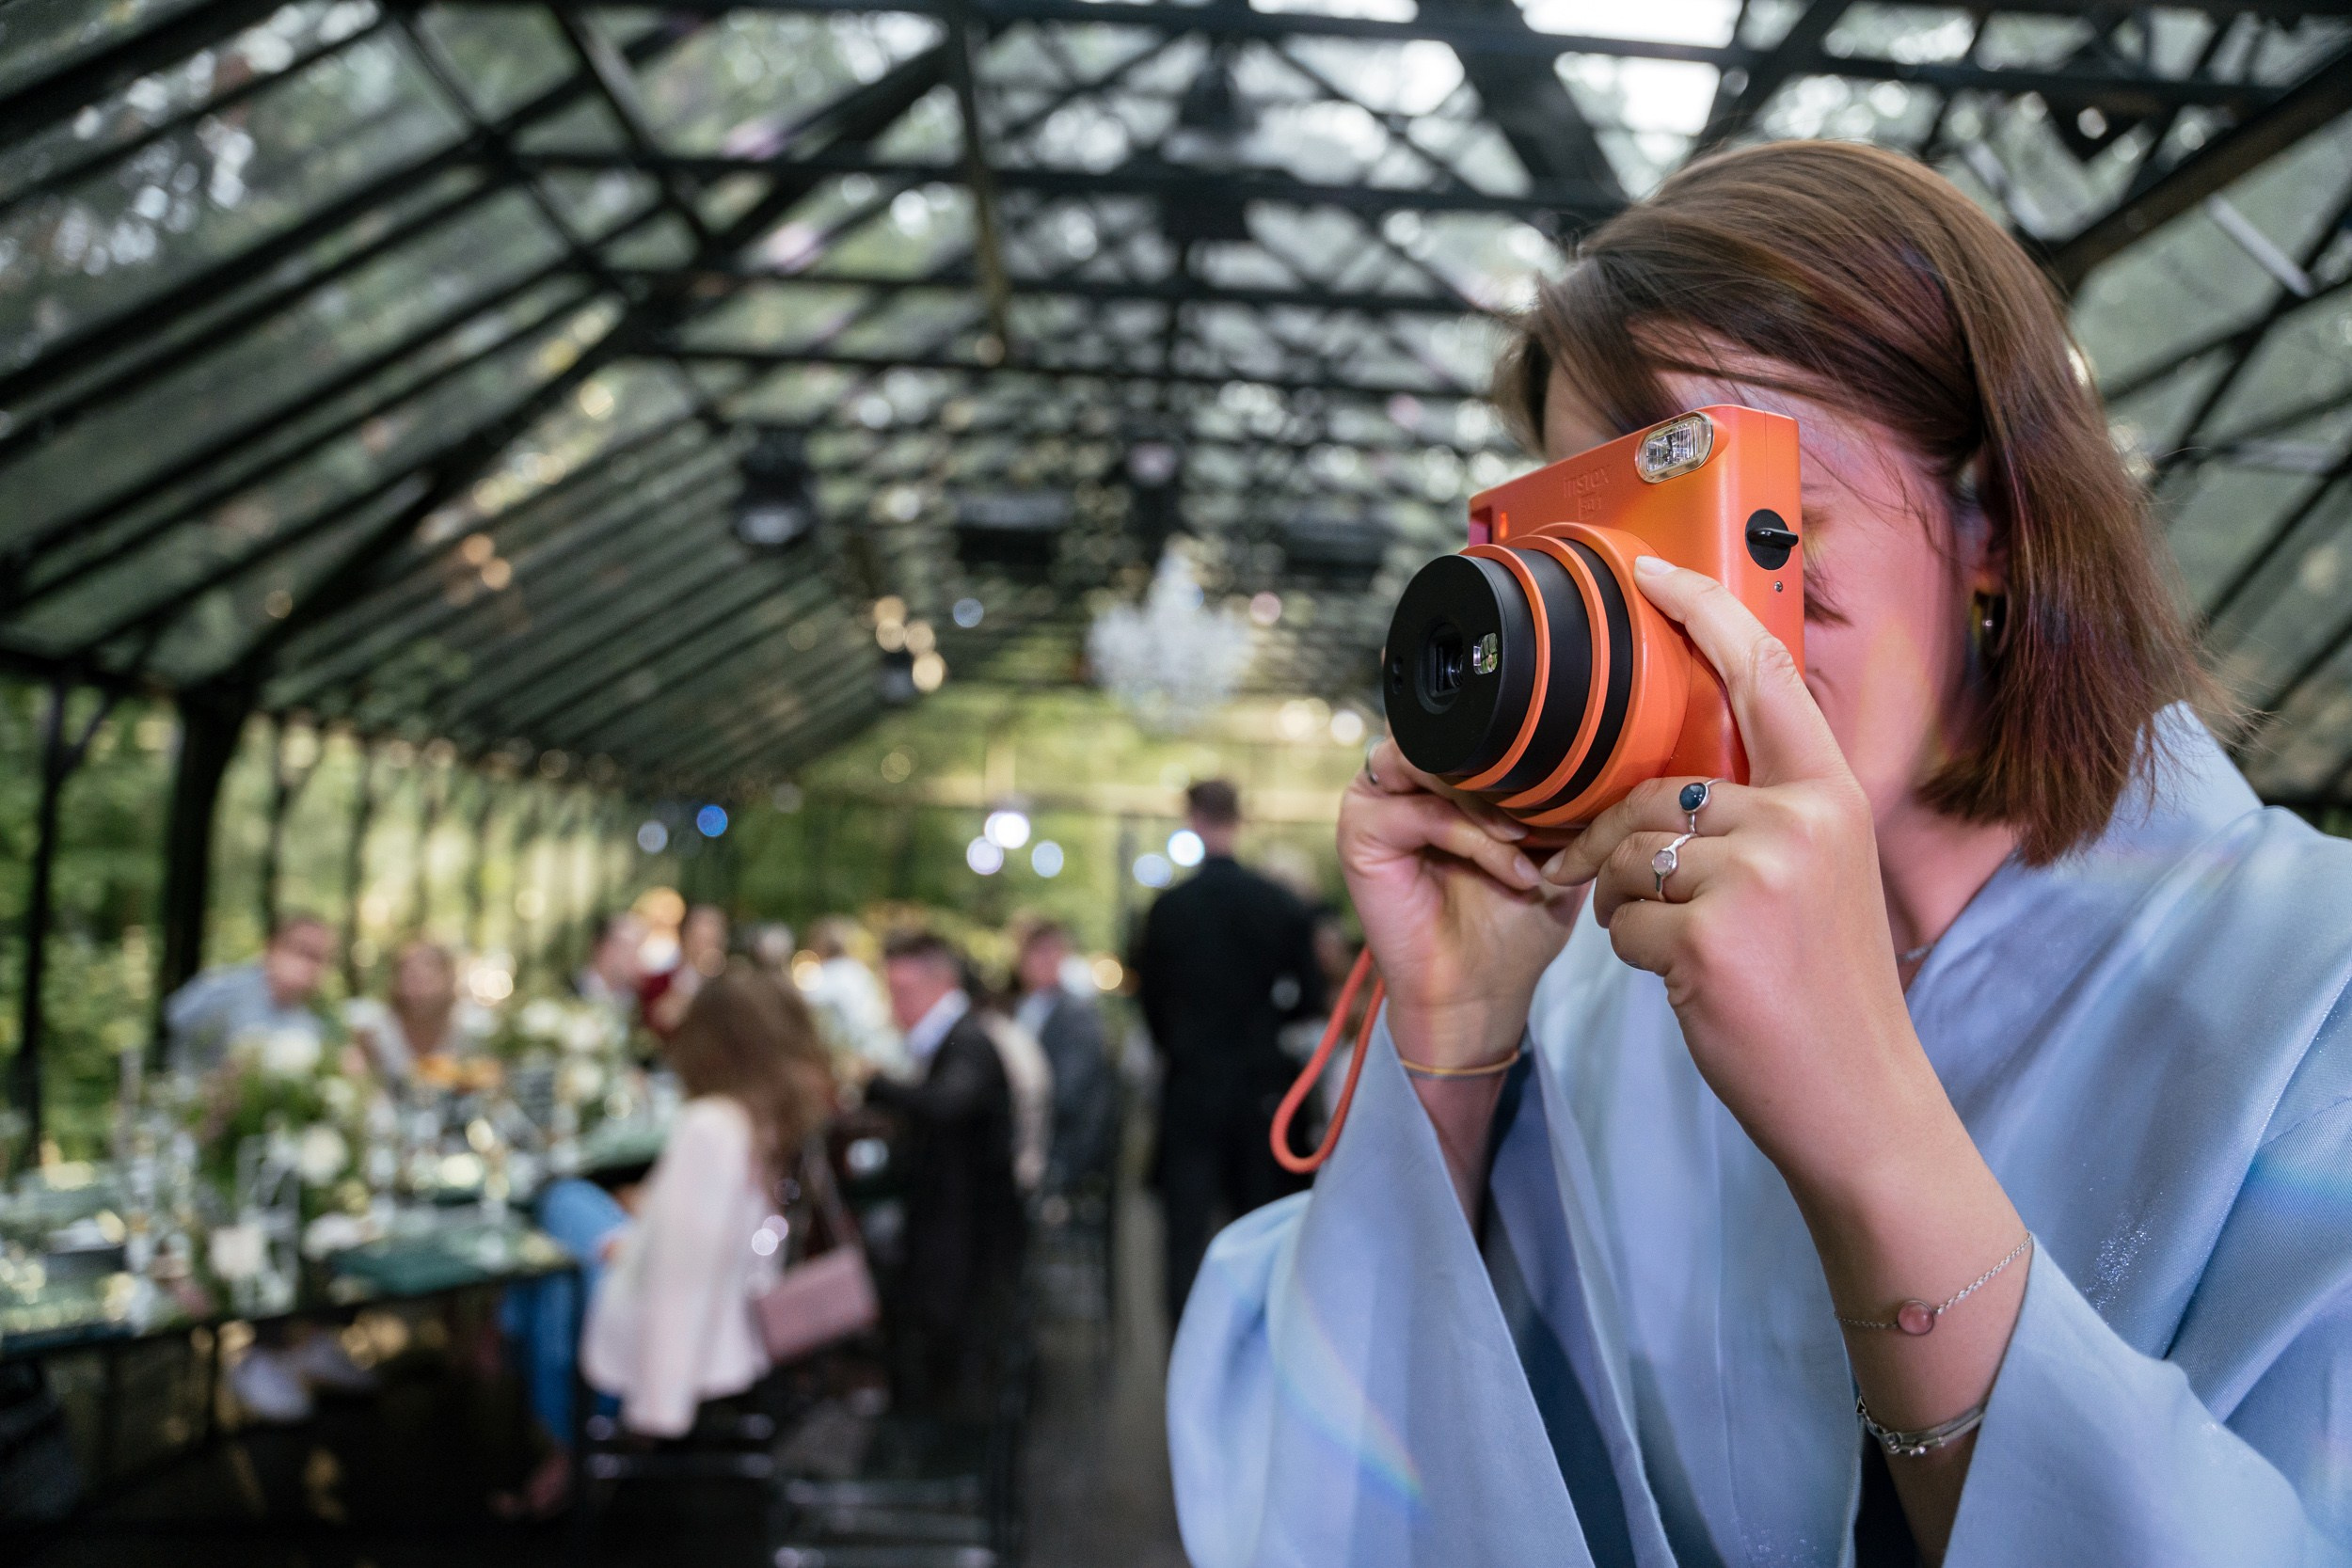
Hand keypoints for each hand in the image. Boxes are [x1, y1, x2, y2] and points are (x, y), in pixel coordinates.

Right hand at [1342, 738, 1581, 1068]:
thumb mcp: (1550, 847)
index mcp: (1440, 774)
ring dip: (1487, 801)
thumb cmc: (1509, 923)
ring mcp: (1376, 802)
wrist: (1478, 991)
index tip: (1570, 785)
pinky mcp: (1359, 833)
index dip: (1523, 747)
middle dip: (1505, 773)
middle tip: (1548, 816)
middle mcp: (1402, 779)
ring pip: (1431, 763)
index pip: (1475, 725)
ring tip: (1526, 841)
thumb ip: (1557, 796)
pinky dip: (1471, 836)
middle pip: (1451, 736)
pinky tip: (1509, 868)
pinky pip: (1418, 811)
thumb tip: (1598, 749)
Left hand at [1541, 556, 1932, 1201]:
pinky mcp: (1711, 936)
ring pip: (1625, 860)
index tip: (1649, 573)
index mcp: (1831, 796)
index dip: (1702, 613)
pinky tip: (1690, 986)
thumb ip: (1763, 816)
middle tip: (1636, 903)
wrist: (1860, 1100)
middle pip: (1651, 796)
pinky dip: (1634, 958)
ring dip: (1627, 909)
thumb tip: (1669, 784)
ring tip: (1686, 954)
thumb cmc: (1826, 992)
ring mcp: (1757, 877)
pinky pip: (1621, 925)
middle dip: (1618, 850)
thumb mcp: (1819, 879)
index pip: (1763, 677)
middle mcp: (1800, 822)